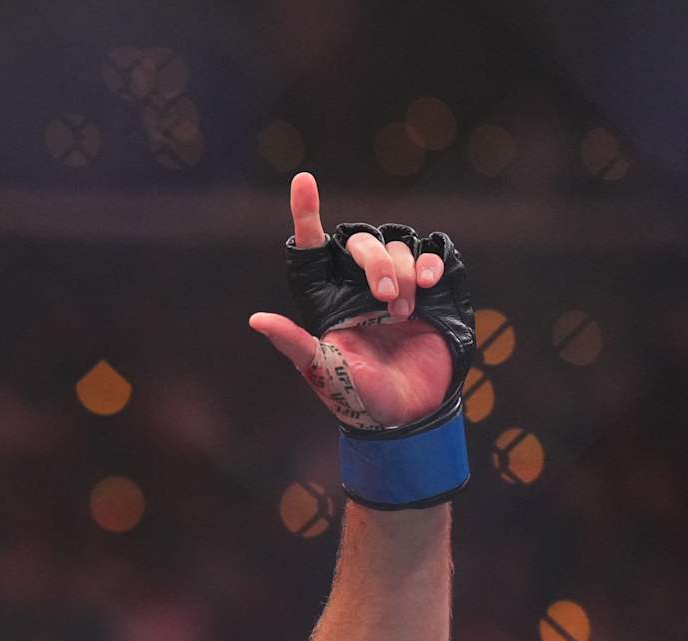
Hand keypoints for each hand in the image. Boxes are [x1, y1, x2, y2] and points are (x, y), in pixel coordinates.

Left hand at [249, 173, 452, 427]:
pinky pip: (430, 254)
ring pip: (396, 245)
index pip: (313, 248)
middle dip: (374, 262)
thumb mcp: (322, 368)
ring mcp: (395, 285)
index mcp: (328, 299)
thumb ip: (293, 342)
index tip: (303, 180)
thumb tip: (257, 319)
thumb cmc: (355, 394)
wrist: (406, 413)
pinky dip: (429, 261)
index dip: (307, 212)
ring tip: (402, 312)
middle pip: (360, 243)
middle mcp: (358, 286)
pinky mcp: (429, 290)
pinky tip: (427, 282)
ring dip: (400, 272)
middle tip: (383, 300)